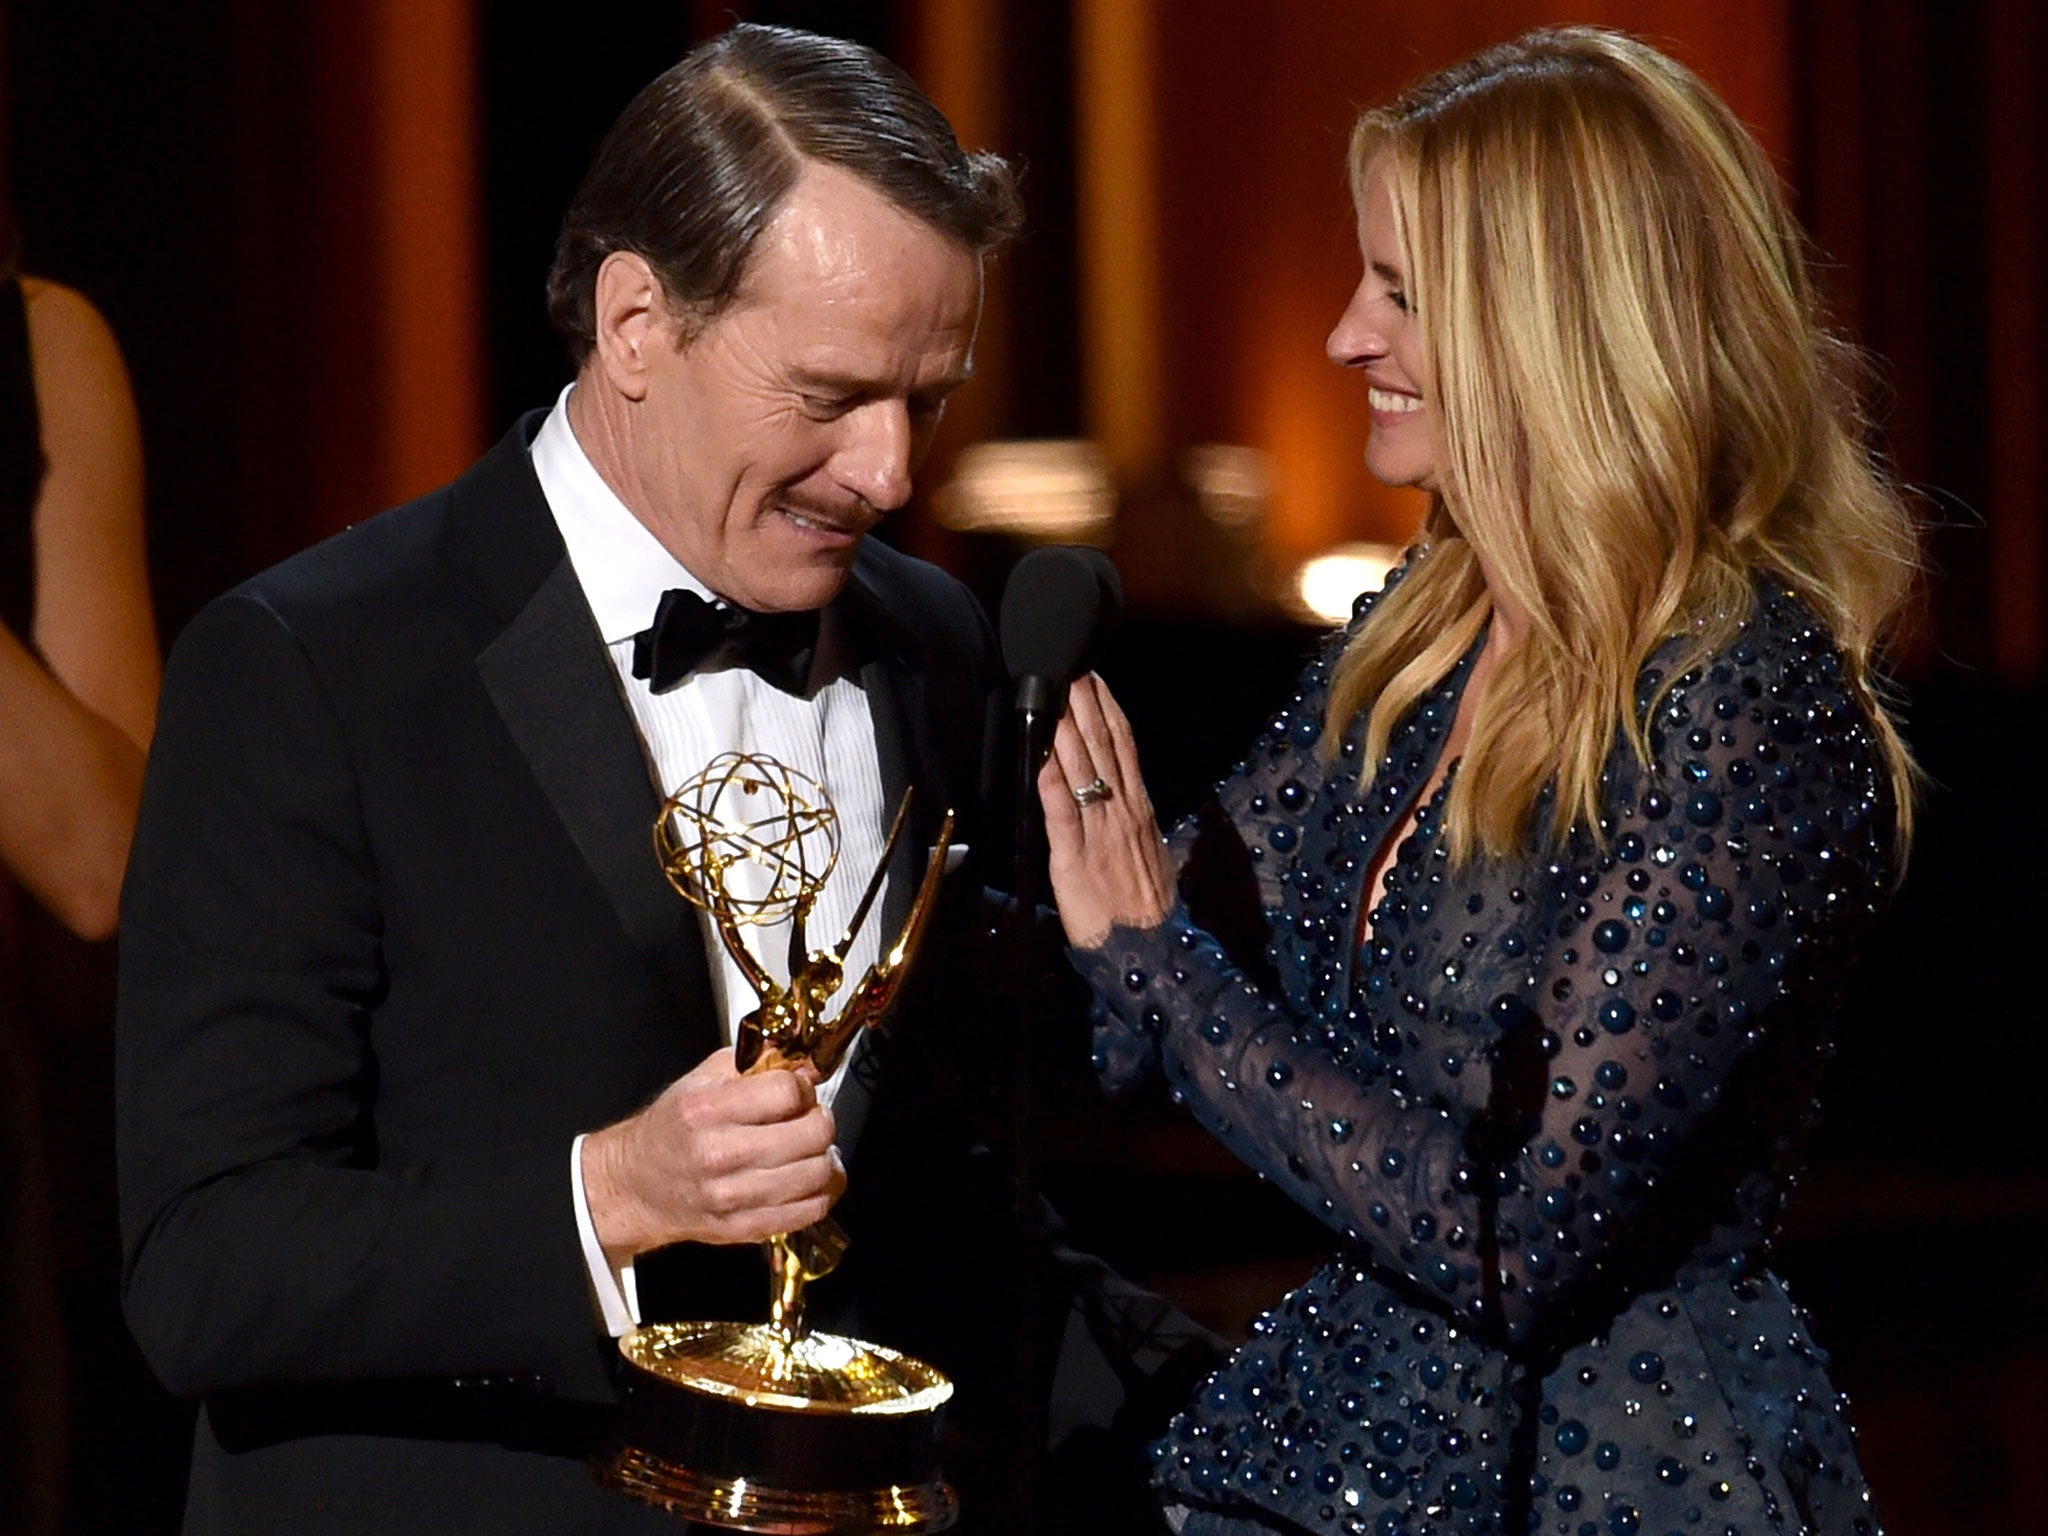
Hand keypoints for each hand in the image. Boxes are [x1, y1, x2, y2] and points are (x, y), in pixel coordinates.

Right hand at [581, 1047, 843, 1264]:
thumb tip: (806, 1063)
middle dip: (820, 1120)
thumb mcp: (701, 1079)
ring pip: (818, 1173)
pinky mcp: (745, 1228)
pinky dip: (822, 1190)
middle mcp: (720, 1155)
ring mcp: (734, 1197)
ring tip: (811, 1148)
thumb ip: (754, 1063)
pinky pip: (810, 1210)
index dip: (803, 1087)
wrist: (636, 1186)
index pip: (787, 1092)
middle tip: (809, 1118)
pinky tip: (809, 1177)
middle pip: (812, 1133)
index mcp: (707, 1111)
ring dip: (824, 1155)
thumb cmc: (672, 1129)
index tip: (798, 1090)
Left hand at [1037, 673, 1174, 947]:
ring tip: (1052, 691)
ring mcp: (1100, 830)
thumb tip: (1127, 798)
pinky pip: (1060, 809)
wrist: (1149, 948)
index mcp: (1139, 808)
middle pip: (1104, 745)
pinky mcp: (1074, 855)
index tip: (1097, 679)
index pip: (1125, 746)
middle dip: (1086, 703)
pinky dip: (1049, 777)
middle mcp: (1123, 810)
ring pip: (1083, 767)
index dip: (1110, 709)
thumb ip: (1136, 822)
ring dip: (1065, 727)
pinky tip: (1039, 752)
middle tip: (1071, 666)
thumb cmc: (1146, 908)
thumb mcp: (1153, 854)